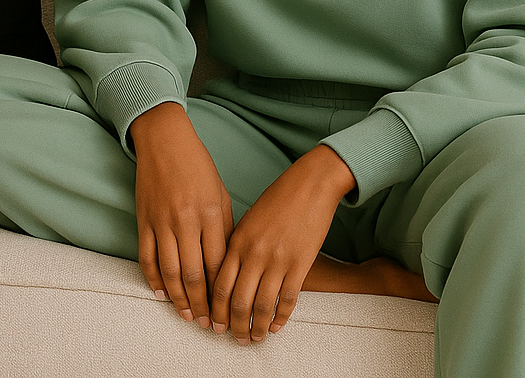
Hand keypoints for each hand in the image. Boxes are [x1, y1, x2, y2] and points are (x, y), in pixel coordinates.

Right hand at [128, 102, 232, 329]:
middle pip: (195, 275)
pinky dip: (153, 279)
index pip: (218, 265)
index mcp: (212, 215)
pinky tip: (162, 294)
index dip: (222, 294)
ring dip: (180, 299)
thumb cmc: (198, 167)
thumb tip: (227, 267)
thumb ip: (225, 231)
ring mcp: (162, 222)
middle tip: (209, 325)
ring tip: (188, 316)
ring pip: (170, 271)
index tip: (227, 312)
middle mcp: (186, 221)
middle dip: (203, 305)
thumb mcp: (221, 196)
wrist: (164, 140)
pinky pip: (147, 257)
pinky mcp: (143, 220)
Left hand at [210, 145, 355, 342]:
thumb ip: (238, 246)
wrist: (310, 185)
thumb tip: (228, 273)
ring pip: (261, 305)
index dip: (214, 308)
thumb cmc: (278, 199)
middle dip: (232, 324)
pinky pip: (287, 299)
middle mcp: (254, 253)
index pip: (218, 284)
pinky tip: (277, 328)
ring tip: (255, 339)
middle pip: (237, 300)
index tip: (213, 323)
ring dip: (256, 328)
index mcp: (237, 241)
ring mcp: (277, 260)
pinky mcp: (300, 264)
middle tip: (233, 338)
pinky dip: (281, 318)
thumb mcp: (249, 220)